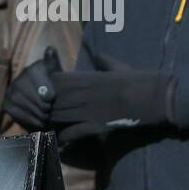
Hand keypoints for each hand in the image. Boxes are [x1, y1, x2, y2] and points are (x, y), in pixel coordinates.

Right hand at [3, 46, 62, 130]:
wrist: (43, 99)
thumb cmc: (53, 86)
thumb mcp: (56, 74)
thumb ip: (54, 63)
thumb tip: (50, 49)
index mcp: (33, 68)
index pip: (35, 78)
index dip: (44, 90)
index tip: (51, 99)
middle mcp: (19, 78)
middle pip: (28, 93)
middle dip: (41, 105)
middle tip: (49, 112)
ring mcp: (11, 91)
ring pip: (21, 103)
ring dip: (35, 113)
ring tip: (45, 118)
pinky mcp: (7, 103)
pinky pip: (16, 112)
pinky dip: (28, 119)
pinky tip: (38, 122)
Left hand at [50, 53, 174, 141]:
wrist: (154, 97)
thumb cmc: (139, 81)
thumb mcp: (119, 67)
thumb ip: (102, 60)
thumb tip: (93, 48)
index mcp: (90, 79)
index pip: (60, 81)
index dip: (48, 87)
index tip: (40, 91)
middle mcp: (87, 94)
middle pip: (57, 99)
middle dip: (44, 106)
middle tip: (33, 112)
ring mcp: (90, 110)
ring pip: (62, 115)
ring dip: (50, 121)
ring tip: (39, 126)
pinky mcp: (97, 125)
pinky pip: (75, 132)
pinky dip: (65, 137)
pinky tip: (57, 140)